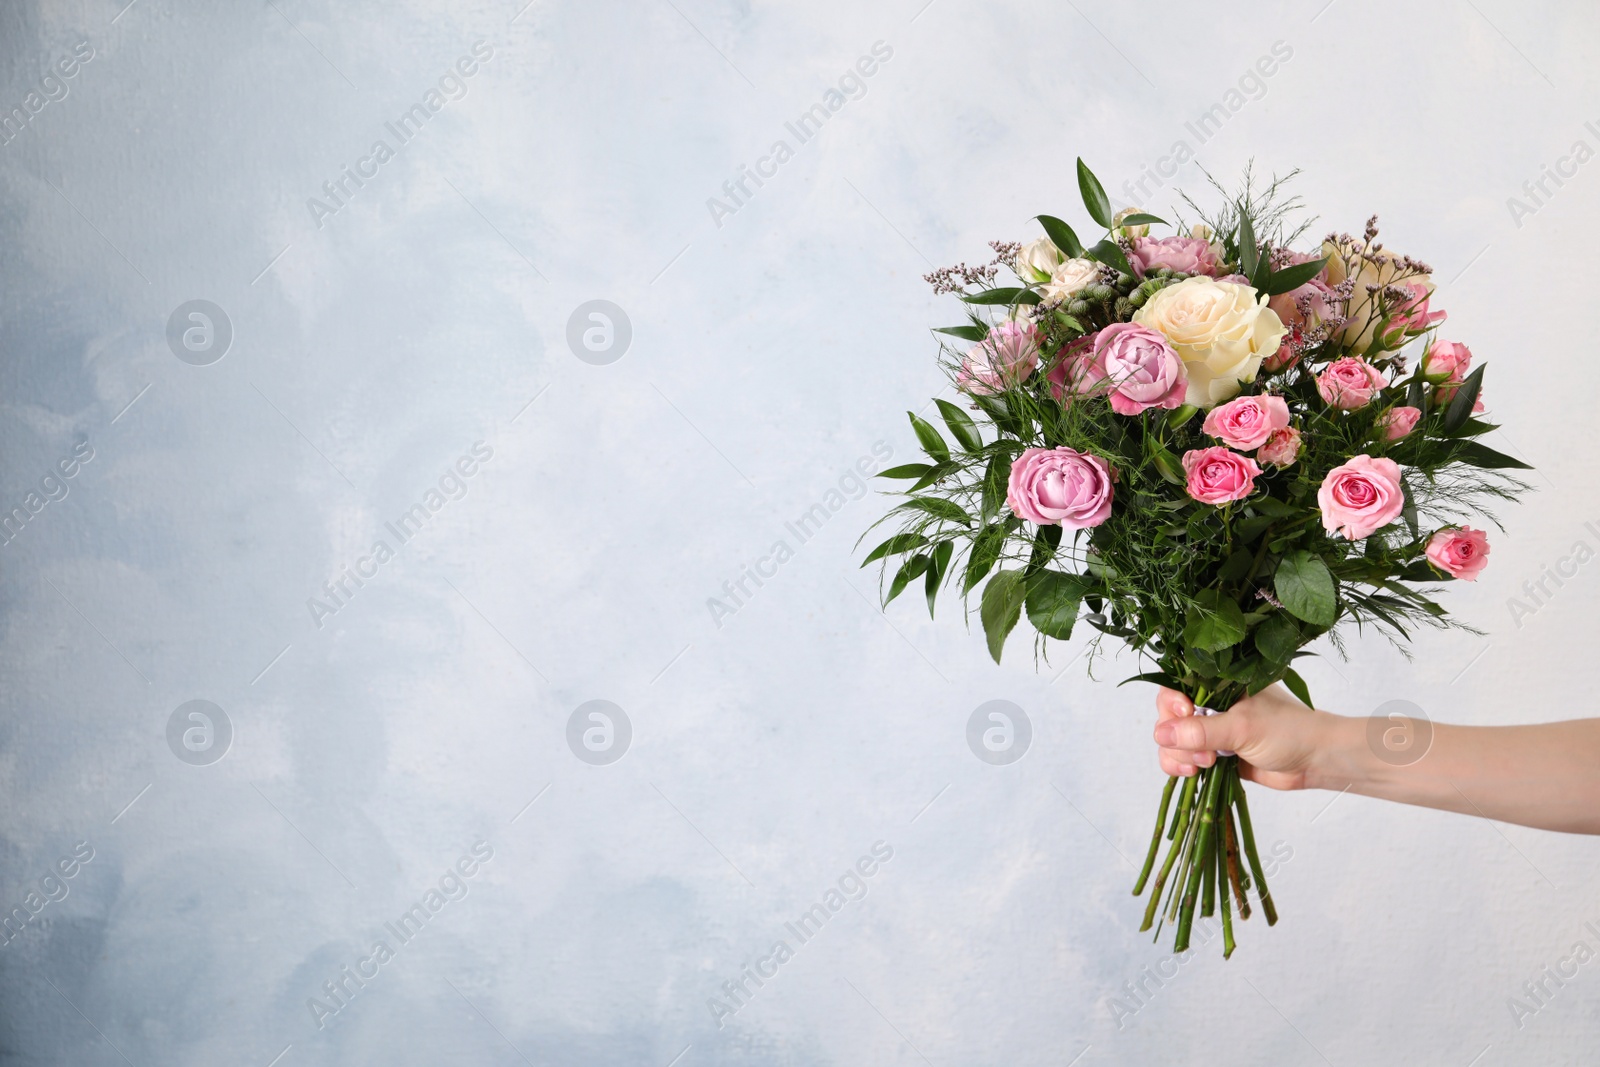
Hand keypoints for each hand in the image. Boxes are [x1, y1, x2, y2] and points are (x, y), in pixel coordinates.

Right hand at [1152, 684, 1326, 790]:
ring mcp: (1211, 731)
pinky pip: (1184, 759)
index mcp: (1217, 685)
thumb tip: (1160, 734)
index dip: (1171, 704)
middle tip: (1204, 752)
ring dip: (1179, 756)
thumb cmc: (1287, 731)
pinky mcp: (1214, 754)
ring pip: (1173, 742)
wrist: (1315, 760)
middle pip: (1169, 718)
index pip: (1175, 687)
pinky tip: (1195, 773)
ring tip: (1205, 764)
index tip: (1185, 715)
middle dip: (1177, 738)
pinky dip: (1182, 767)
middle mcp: (1211, 705)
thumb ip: (1201, 731)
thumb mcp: (1242, 727)